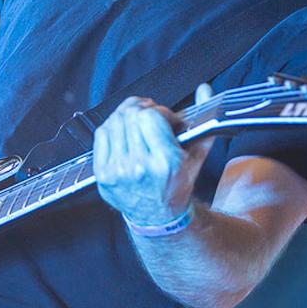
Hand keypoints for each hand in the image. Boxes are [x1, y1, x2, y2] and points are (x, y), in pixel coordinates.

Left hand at [93, 84, 215, 225]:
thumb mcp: (197, 154)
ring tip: (138, 124)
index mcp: (165, 162)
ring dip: (127, 116)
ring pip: (114, 121)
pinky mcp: (102, 174)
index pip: (150, 116)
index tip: (166, 119)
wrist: (159, 218)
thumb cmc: (178, 185)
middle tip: (151, 117)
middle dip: (142, 109)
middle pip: (131, 116)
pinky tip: (124, 134)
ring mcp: (118, 171)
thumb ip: (203, 120)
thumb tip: (204, 89)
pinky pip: (101, 134)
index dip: (159, 111)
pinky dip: (112, 127)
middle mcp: (139, 167)